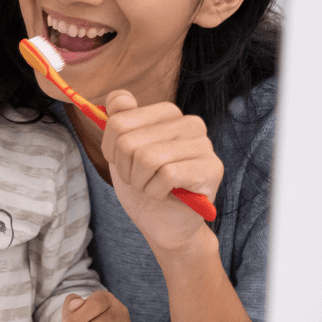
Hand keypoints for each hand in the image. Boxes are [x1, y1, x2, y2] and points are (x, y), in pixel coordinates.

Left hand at [101, 90, 223, 255]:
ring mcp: (204, 144)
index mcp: (167, 113)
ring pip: (147, 158)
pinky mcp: (212, 168)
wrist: (165, 224)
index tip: (122, 161)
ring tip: (152, 187)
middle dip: (125, 169)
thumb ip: (119, 121)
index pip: (118, 120)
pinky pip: (165, 175)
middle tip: (140, 179)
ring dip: (140, 182)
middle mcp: (189, 122)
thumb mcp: (121, 152)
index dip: (110, 148)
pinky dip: (155, 192)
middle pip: (129, 141)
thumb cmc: (144, 185)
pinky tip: (165, 195)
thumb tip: (118, 96)